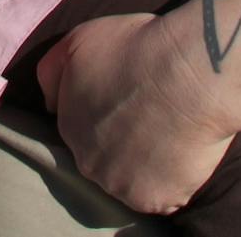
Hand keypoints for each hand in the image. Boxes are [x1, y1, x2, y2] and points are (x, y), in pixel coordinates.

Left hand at [36, 12, 235, 215]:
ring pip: (131, 180)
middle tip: (151, 118)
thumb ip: (52, 73)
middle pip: (105, 160)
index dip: (108, 117)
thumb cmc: (137, 48)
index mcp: (69, 128)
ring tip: (169, 134)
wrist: (191, 72)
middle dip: (123, 144)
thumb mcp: (78, 40)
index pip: (83, 131)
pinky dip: (174, 180)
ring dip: (146, 165)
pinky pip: (164, 196)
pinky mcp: (155, 200)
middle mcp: (88, 164)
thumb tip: (49, 104)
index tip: (130, 102)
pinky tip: (182, 151)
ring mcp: (121, 186)